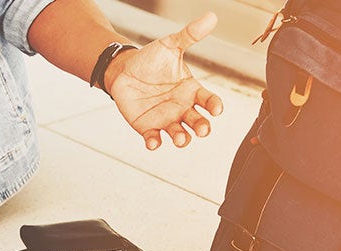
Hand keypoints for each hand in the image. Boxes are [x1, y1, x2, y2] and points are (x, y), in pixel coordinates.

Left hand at [106, 13, 223, 149]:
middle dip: (201, 127)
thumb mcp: (170, 45)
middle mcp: (182, 107)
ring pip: (179, 133)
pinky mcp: (147, 126)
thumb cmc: (150, 59)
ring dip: (181, 138)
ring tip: (180, 138)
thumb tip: (211, 17)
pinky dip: (154, 143)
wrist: (123, 70)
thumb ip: (190, 35)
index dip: (215, 106)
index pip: (209, 101)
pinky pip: (154, 138)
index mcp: (192, 90)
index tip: (217, 109)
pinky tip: (153, 142)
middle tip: (202, 129)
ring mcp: (165, 118)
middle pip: (198, 122)